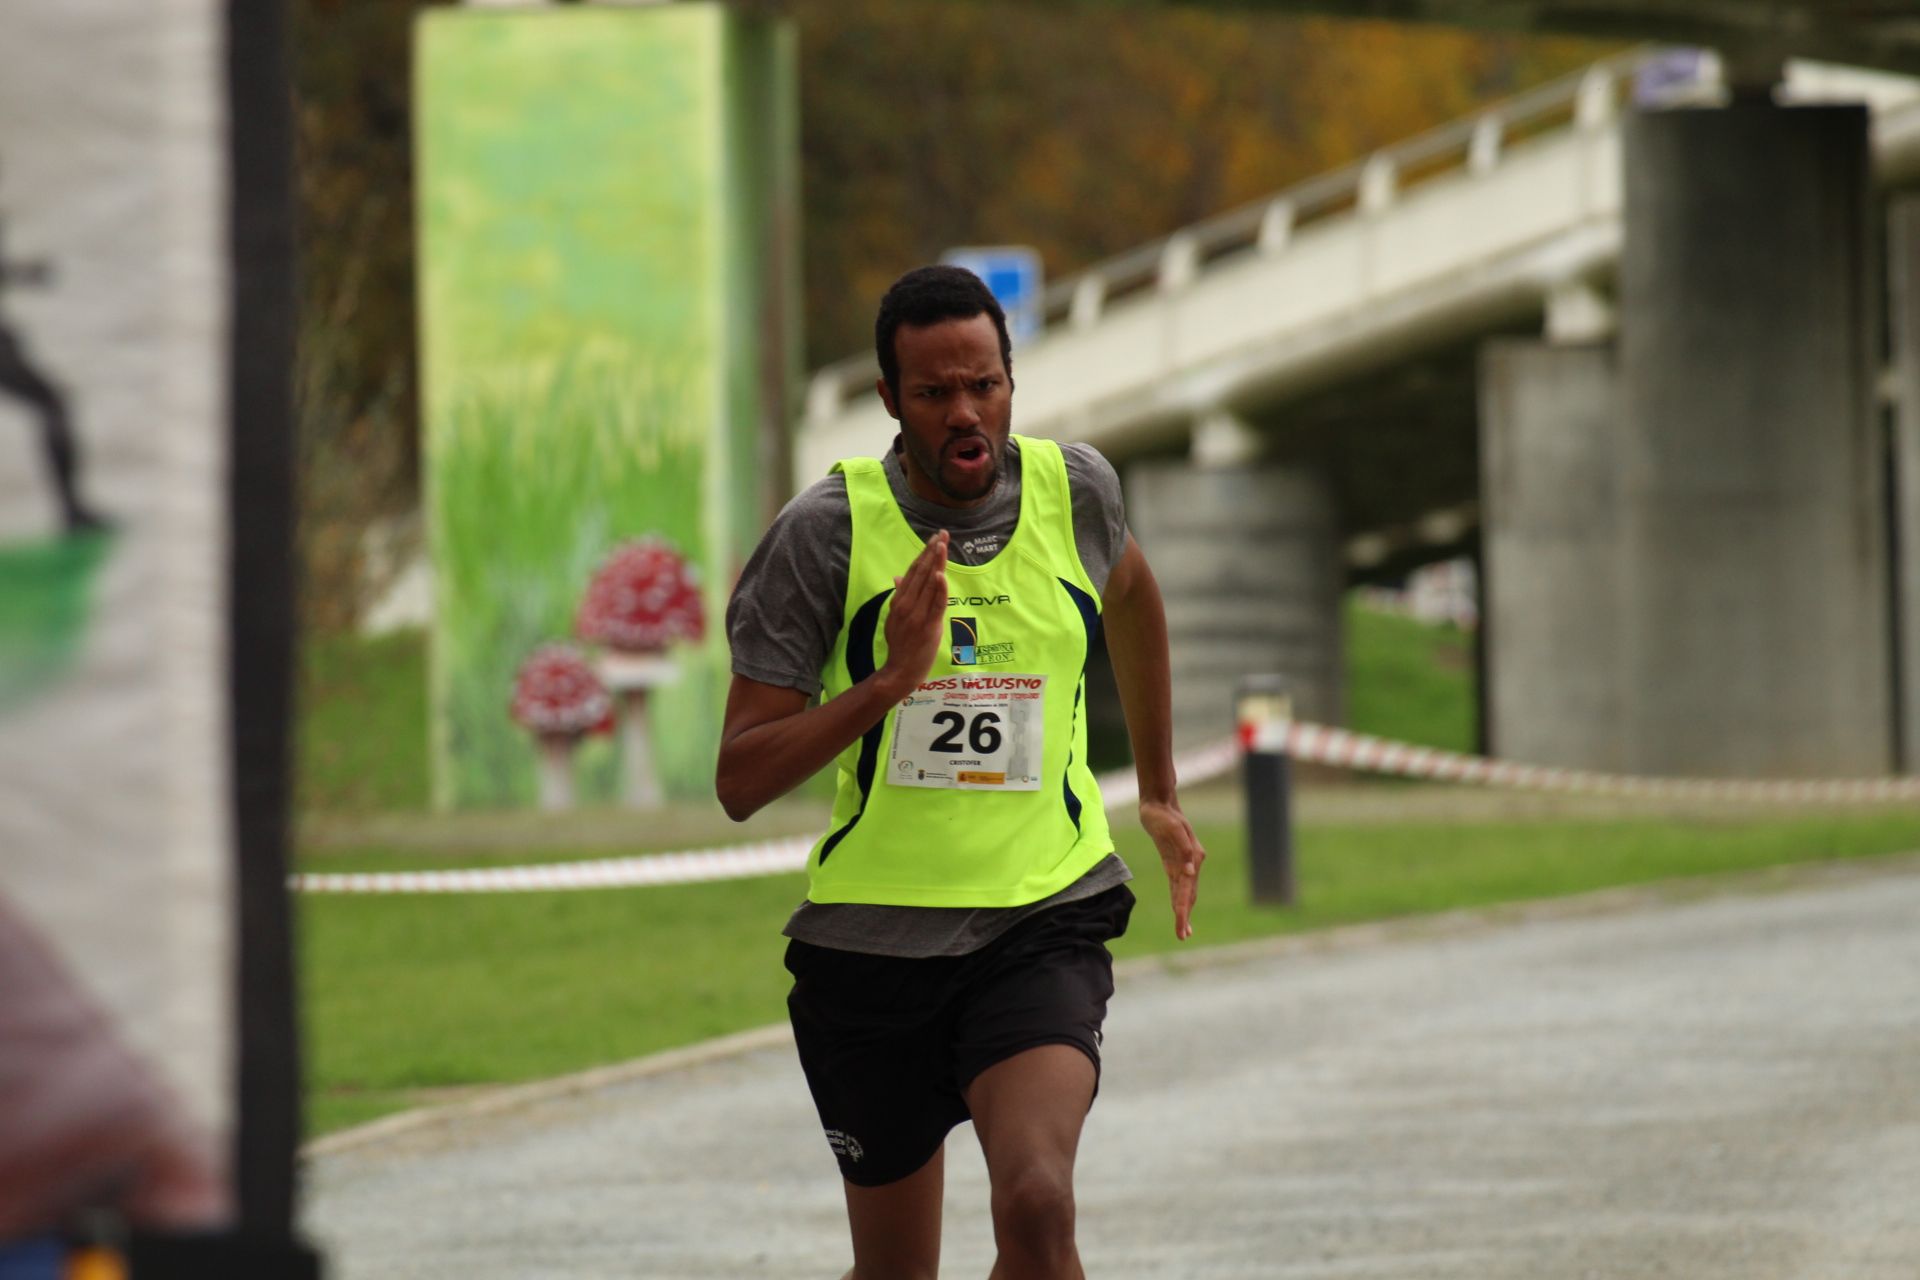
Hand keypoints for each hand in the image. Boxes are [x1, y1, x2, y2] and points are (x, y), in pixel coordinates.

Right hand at [877, 530, 947, 696]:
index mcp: (899, 601)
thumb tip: (898, 577)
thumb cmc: (900, 645)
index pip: (913, 571)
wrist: (900, 670)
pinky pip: (936, 604)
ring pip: (929, 584)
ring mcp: (917, 615)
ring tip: (943, 545)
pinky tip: (942, 574)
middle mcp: (907, 605)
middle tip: (942, 535)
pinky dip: (939, 589)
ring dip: (937, 563)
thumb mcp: (894, 618)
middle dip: (933, 552)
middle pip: (922, 573)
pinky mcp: (928, 626)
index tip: (934, 539)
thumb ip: (899, 596)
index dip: (924, 554)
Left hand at [1140, 798, 1204, 940]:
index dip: (1184, 908)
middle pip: (1189, 894)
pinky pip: (1178, 886)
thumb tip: (1190, 871)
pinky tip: (1179, 911)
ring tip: (1184, 931)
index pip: (1187, 889)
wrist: (1158, 804)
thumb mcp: (1171, 827)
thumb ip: (1183, 848)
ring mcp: (1184, 864)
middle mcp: (1191, 863)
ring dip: (1184, 911)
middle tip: (1182, 936)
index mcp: (1192, 858)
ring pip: (1185, 893)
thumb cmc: (1163, 815)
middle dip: (1185, 916)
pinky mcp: (1174, 863)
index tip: (1181, 924)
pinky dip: (1179, 900)